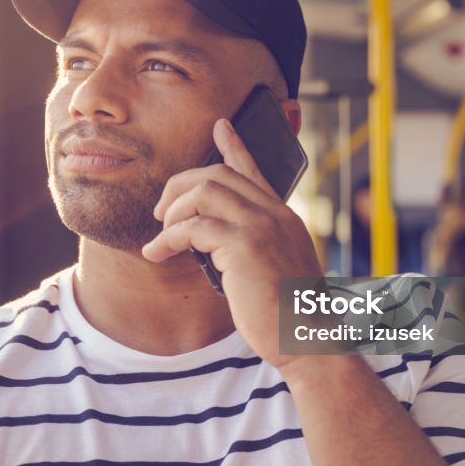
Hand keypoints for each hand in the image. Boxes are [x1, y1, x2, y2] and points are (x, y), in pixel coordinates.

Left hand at [142, 118, 322, 368]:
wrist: (308, 338)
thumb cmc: (289, 315)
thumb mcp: (276, 270)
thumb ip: (256, 248)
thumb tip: (220, 244)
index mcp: (282, 217)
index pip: (255, 171)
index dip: (234, 147)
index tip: (220, 127)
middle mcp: (274, 214)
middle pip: (217, 175)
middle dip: (180, 186)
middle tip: (161, 212)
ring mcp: (260, 226)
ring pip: (203, 191)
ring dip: (173, 212)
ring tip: (161, 237)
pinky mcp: (244, 246)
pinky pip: (193, 227)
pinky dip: (168, 238)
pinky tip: (157, 253)